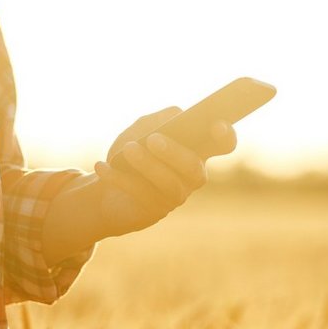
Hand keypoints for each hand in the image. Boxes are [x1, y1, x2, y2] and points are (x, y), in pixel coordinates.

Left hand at [91, 107, 236, 236]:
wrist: (108, 186)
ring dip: (147, 165)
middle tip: (153, 139)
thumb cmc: (131, 152)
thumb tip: (175, 116)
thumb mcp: (140, 129)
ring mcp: (176, 196)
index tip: (217, 124)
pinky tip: (102, 166)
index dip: (226, 136)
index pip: (223, 144)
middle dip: (174, 153)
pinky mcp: (155, 212)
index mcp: (197, 150)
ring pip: (169, 184)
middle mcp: (192, 176)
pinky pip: (141, 195)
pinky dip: (119, 179)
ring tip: (128, 150)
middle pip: (194, 168)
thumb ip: (159, 119)